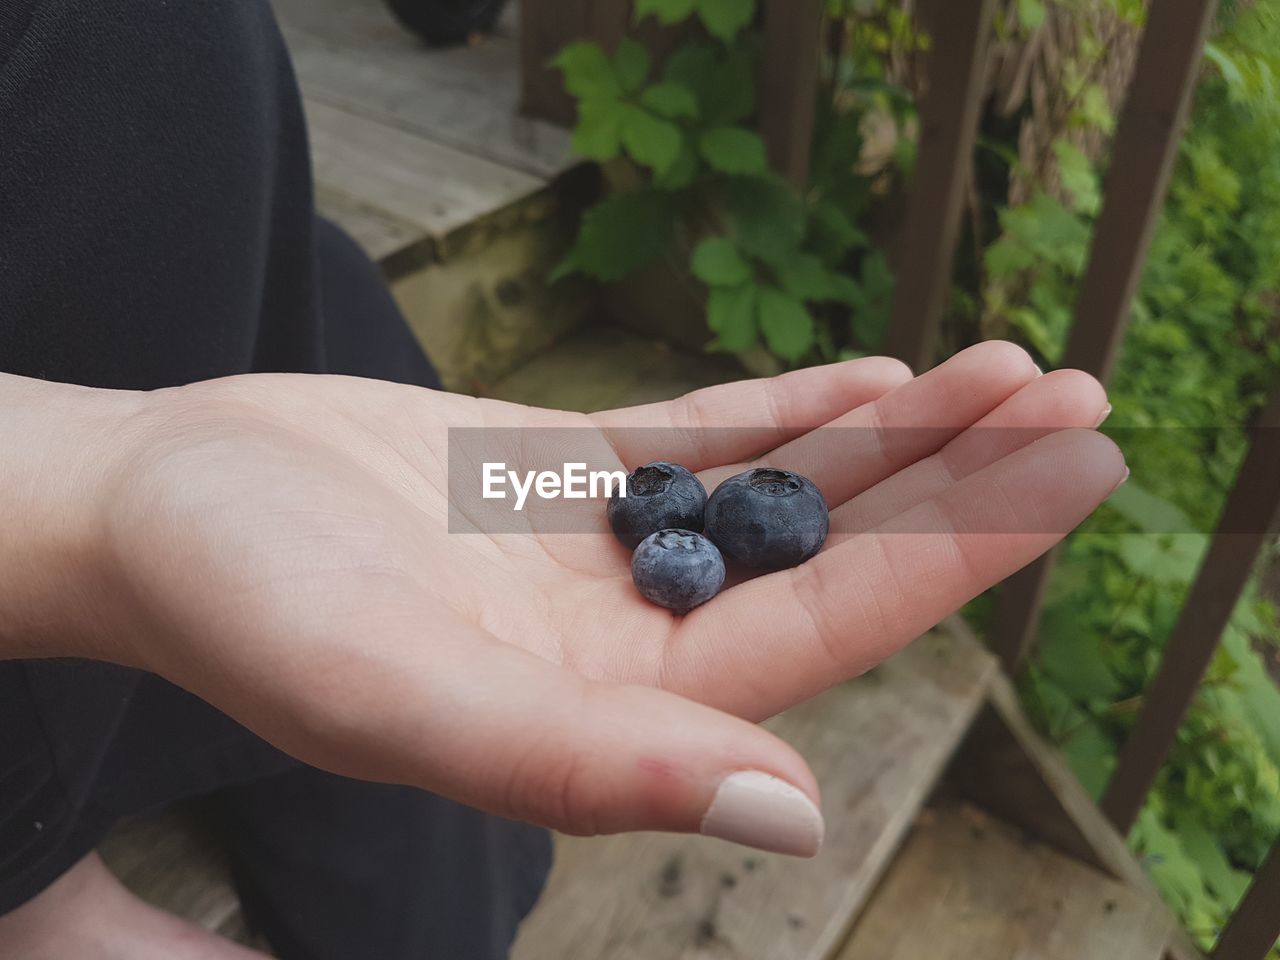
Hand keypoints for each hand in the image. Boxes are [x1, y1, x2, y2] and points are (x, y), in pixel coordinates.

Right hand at [8, 342, 1121, 855]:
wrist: (157, 504)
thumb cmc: (246, 606)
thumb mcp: (400, 696)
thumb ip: (586, 767)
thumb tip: (791, 814)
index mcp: (615, 706)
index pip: (824, 627)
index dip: (954, 555)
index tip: (1066, 479)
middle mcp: (627, 634)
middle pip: (830, 554)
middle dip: (958, 484)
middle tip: (1082, 408)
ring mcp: (600, 550)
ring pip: (779, 490)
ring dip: (892, 437)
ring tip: (1010, 373)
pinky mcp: (559, 473)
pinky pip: (699, 438)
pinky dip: (787, 410)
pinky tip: (873, 378)